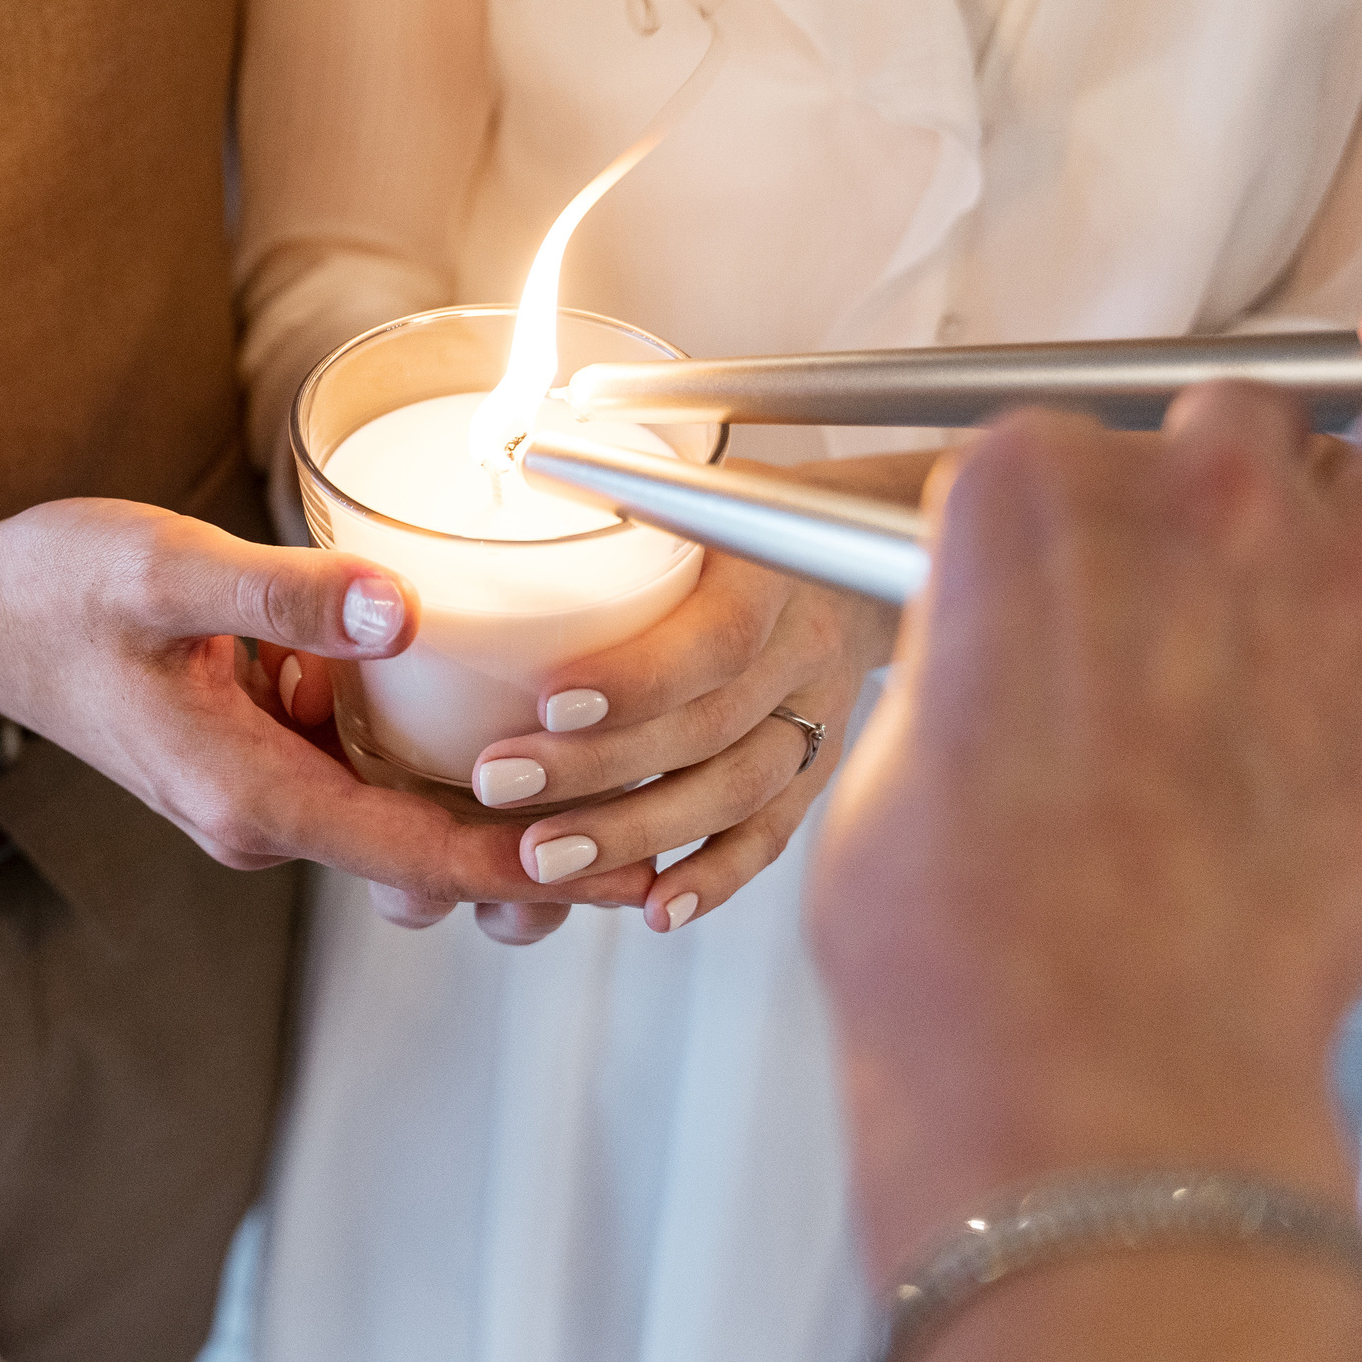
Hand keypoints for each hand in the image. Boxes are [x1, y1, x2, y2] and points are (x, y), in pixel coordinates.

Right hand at [0, 499, 652, 909]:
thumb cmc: (56, 593)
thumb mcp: (164, 570)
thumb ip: (284, 593)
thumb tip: (400, 610)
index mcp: (248, 795)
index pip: (423, 855)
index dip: (534, 865)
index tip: (628, 861)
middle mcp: (261, 817)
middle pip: (431, 864)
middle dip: (536, 857)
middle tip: (645, 815)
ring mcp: (261, 795)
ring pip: (404, 824)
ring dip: (486, 803)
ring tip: (594, 759)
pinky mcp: (258, 761)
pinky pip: (366, 775)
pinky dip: (428, 757)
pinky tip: (478, 694)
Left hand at [359, 454, 926, 944]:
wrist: (864, 545)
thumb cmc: (738, 505)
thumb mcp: (688, 471)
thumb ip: (612, 477)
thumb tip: (505, 453)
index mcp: (767, 567)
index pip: (714, 636)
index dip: (638, 676)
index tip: (550, 697)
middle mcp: (801, 648)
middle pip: (708, 727)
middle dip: (598, 769)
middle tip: (497, 788)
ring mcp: (815, 715)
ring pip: (734, 793)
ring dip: (637, 836)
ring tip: (543, 863)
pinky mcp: (817, 766)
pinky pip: (772, 836)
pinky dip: (716, 876)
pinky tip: (654, 909)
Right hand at [811, 387, 1361, 1281]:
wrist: (1096, 1085)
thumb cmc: (967, 948)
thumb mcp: (891, 760)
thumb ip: (959, 658)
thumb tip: (993, 656)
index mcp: (1026, 507)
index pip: (1030, 450)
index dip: (1017, 530)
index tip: (1019, 584)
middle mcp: (1190, 516)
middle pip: (1206, 438)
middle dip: (1170, 511)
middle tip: (1132, 619)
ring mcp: (1326, 600)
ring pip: (1334, 494)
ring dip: (1290, 553)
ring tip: (1239, 658)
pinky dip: (1350, 650)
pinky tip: (1303, 724)